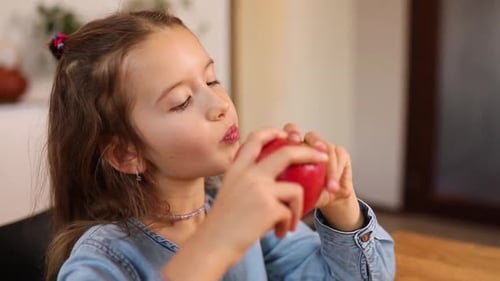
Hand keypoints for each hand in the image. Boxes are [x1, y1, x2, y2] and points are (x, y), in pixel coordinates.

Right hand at [206, 127, 328, 260]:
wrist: (213, 245)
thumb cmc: (222, 225)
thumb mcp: (230, 192)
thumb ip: (248, 181)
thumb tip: (275, 181)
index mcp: (237, 169)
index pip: (255, 139)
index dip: (272, 132)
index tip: (286, 134)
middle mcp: (248, 174)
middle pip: (286, 153)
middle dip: (309, 152)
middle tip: (323, 158)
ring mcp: (260, 190)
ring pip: (295, 190)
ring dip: (297, 208)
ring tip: (289, 224)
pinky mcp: (269, 207)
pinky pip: (291, 213)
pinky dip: (288, 225)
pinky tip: (279, 233)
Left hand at [283, 123, 361, 230]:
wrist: (330, 198)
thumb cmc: (308, 194)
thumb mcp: (295, 194)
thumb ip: (288, 187)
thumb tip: (278, 191)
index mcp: (293, 149)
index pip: (289, 134)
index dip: (290, 133)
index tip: (292, 140)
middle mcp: (309, 145)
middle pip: (310, 135)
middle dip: (313, 141)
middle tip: (316, 150)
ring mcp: (325, 147)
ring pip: (327, 146)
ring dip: (329, 167)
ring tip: (328, 186)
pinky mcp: (340, 152)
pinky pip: (339, 156)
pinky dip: (337, 172)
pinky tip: (334, 186)